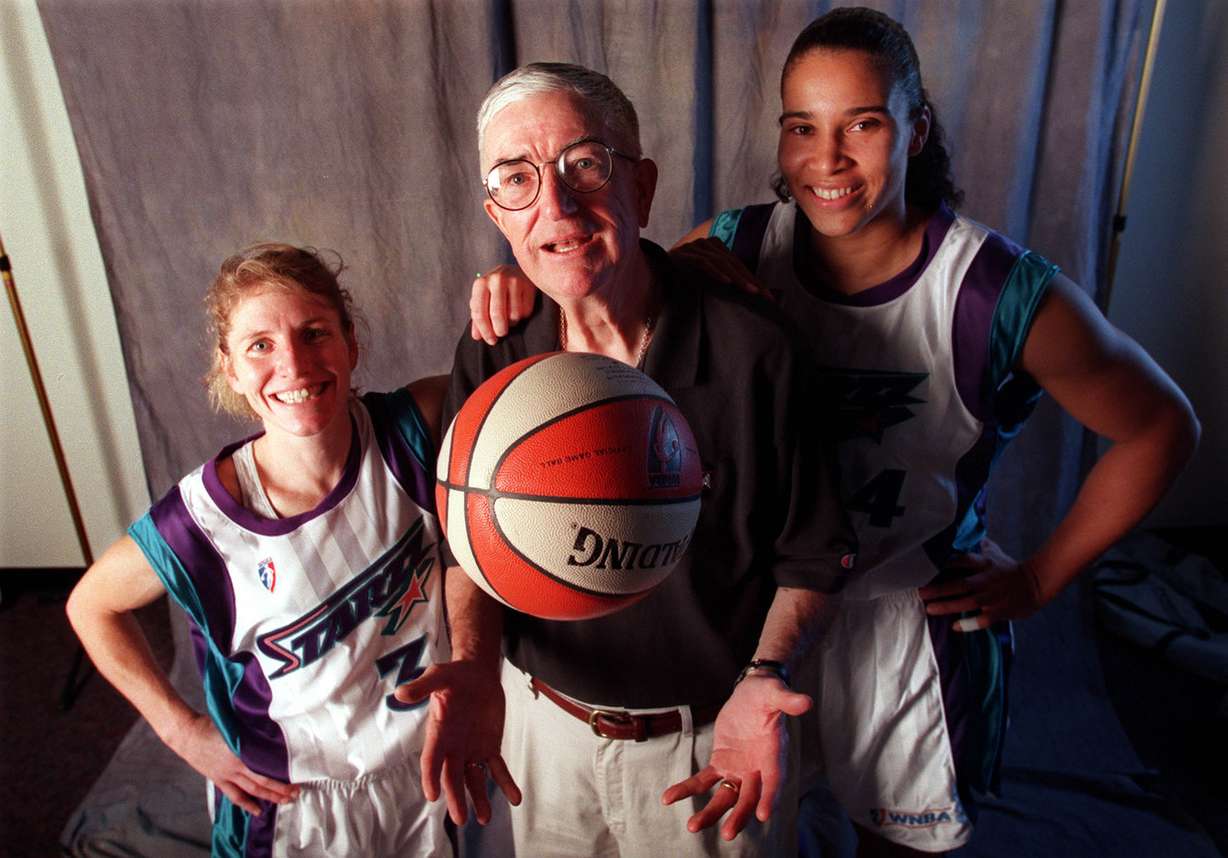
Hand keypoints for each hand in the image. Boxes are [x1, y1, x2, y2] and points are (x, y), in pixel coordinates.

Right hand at [165, 712, 297, 814]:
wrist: (187, 735)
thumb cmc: (212, 724)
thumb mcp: (236, 725)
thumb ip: (252, 732)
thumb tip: (272, 734)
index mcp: (241, 752)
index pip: (266, 768)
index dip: (281, 776)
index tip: (297, 778)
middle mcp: (235, 767)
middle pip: (262, 783)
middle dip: (280, 790)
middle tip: (296, 793)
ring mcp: (226, 775)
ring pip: (251, 791)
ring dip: (269, 797)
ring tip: (285, 802)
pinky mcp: (218, 779)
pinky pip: (234, 795)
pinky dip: (247, 804)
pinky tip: (257, 810)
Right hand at [395, 660, 520, 824]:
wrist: (476, 674)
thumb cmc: (453, 676)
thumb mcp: (438, 676)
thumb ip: (422, 687)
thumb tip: (400, 693)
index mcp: (438, 734)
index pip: (431, 760)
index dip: (430, 777)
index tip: (432, 796)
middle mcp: (452, 747)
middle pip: (452, 777)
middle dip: (455, 798)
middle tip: (461, 819)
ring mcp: (471, 750)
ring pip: (474, 780)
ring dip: (479, 799)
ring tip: (484, 818)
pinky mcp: (489, 748)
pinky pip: (497, 769)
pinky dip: (506, 784)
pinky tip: (515, 798)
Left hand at [469, 264, 536, 344]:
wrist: (516, 272)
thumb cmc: (496, 290)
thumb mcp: (484, 300)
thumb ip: (479, 317)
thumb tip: (477, 337)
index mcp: (480, 284)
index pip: (479, 313)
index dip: (484, 331)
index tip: (490, 340)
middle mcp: (496, 279)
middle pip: (496, 314)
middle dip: (499, 329)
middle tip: (501, 334)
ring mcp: (514, 280)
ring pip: (513, 314)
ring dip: (512, 322)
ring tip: (511, 318)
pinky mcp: (528, 285)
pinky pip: (526, 310)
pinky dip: (523, 315)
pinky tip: (520, 310)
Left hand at [661, 676, 810, 840]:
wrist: (752, 694)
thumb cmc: (766, 693)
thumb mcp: (774, 692)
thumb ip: (787, 700)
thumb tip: (806, 702)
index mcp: (774, 755)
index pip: (774, 780)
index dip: (770, 797)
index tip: (763, 815)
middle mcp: (758, 769)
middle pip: (750, 797)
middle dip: (739, 816)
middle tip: (728, 834)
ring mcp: (739, 769)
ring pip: (726, 797)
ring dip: (711, 812)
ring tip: (693, 826)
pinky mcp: (721, 764)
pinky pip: (703, 781)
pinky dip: (687, 789)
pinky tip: (668, 798)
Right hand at [670, 238, 768, 297]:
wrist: (651, 276)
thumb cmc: (681, 282)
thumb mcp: (707, 281)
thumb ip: (725, 282)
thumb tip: (752, 292)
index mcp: (715, 248)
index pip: (739, 265)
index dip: (754, 280)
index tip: (769, 297)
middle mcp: (707, 244)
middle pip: (734, 264)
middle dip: (751, 281)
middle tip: (765, 297)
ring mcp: (695, 247)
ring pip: (722, 263)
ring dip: (738, 279)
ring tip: (751, 292)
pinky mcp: (684, 255)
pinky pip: (704, 264)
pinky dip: (716, 273)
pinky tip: (726, 283)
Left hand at [919, 538, 1045, 630]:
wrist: (1038, 583)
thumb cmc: (1012, 569)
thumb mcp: (996, 554)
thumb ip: (979, 546)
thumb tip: (968, 534)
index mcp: (984, 564)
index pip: (961, 561)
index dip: (944, 564)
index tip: (925, 567)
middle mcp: (986, 580)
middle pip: (960, 584)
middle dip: (939, 589)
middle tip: (920, 592)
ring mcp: (992, 597)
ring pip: (968, 602)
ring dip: (948, 605)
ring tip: (930, 608)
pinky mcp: (999, 611)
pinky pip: (983, 619)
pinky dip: (970, 623)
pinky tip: (955, 626)